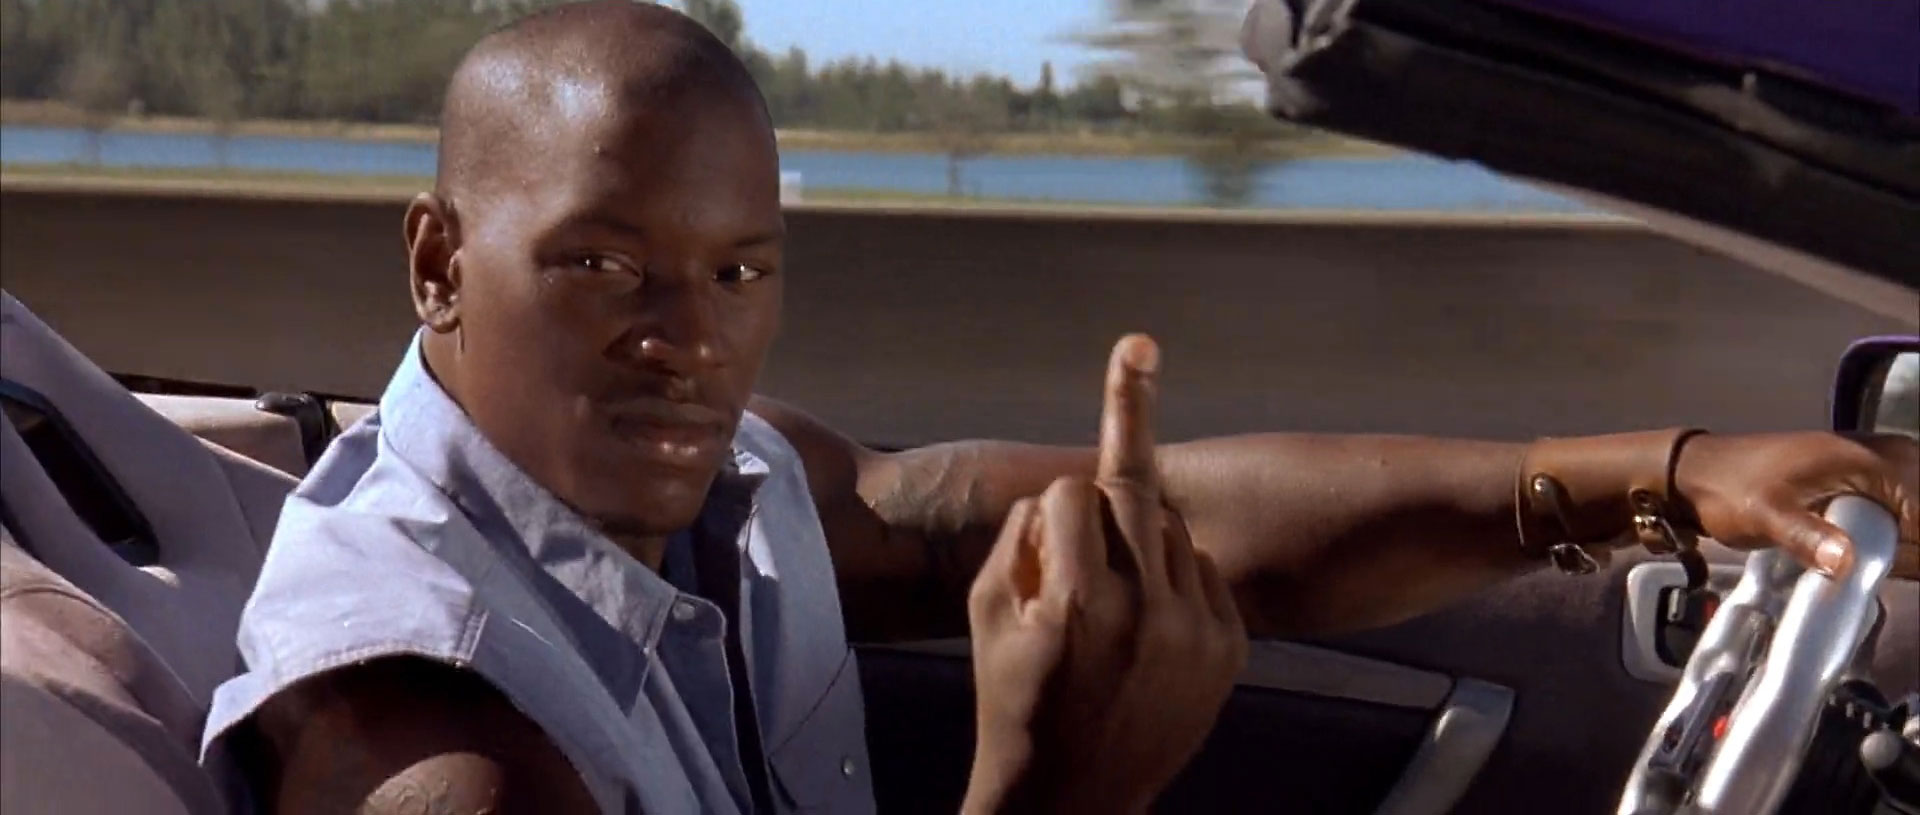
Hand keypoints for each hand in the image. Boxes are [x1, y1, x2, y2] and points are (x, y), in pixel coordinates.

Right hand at [962, 334, 1246, 814]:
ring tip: (1111, 589)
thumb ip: (1019, 540)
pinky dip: (1178, 575)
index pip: (1076, 494)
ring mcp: (1197, 634)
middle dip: (1114, 468)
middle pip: (1135, 498)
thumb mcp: (987, 615)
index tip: (1133, 350)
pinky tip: (1149, 613)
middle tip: (1137, 357)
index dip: (1057, 498)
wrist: (1073, 797)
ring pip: (1175, 533)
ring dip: (1141, 537)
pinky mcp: (1231, 651)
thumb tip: (1060, 492)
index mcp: (1079, 601)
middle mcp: (1148, 612)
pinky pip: (1207, 574)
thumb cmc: (1013, 700)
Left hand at [1675, 432, 1918, 578]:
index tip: (1904, 568)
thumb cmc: (1730, 489)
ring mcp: (1878, 468)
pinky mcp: (1865, 482)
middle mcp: (1886, 457)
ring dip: (1907, 544)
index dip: (1919, 546)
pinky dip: (1897, 537)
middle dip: (1914, 546)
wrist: (1699, 473)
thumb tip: (1844, 561)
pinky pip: (1902, 512)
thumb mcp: (1765, 516)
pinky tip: (1876, 559)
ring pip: (1915, 513)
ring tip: (1886, 567)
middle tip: (1893, 570)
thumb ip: (1806, 537)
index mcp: (1872, 460)